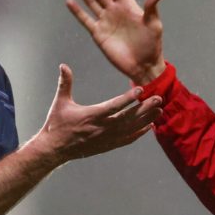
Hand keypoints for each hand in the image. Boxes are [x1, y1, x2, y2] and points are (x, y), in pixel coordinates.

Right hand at [38, 64, 161, 162]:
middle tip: (158, 98)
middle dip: (144, 108)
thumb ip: (65, 83)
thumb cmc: (56, 124)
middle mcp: (102, 128)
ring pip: (131, 128)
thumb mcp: (60, 102)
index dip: (128, 98)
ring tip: (159, 110)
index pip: (114, 106)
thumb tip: (63, 65)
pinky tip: (149, 126)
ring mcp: (106, 138)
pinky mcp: (108, 145)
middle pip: (128, 117)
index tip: (141, 89)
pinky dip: (139, 133)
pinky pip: (127, 139)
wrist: (54, 149)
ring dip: (146, 119)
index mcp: (92, 115)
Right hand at [66, 0, 166, 84]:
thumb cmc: (152, 45)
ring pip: (91, 2)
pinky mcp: (99, 34)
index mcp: (128, 6)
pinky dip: (77, 11)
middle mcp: (115, 11)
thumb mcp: (154, 25)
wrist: (143, 66)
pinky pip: (86, 20)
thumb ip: (151, 8)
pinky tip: (69, 1)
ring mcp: (106, 22)